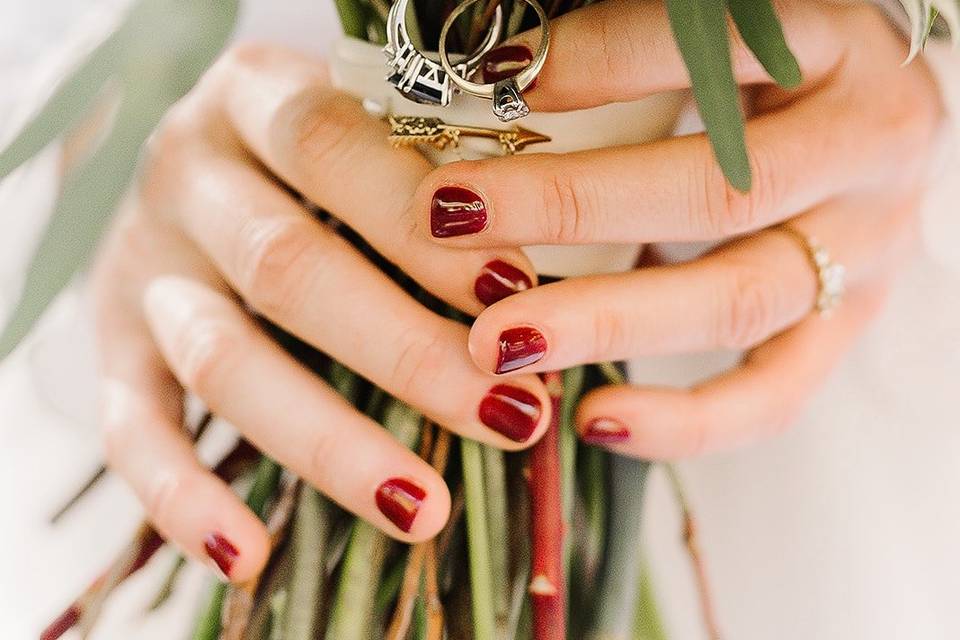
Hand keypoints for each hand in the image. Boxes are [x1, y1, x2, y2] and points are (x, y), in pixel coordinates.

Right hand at [91, 44, 551, 581]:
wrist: (195, 163)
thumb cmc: (319, 157)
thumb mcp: (364, 129)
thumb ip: (430, 178)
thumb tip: (535, 286)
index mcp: (253, 98)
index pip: (334, 148)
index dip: (420, 222)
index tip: (515, 290)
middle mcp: (186, 178)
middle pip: (286, 268)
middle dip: (405, 350)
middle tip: (508, 413)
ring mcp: (143, 268)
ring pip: (221, 359)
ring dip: (327, 441)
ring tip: (425, 507)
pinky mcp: (112, 349)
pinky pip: (132, 429)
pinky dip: (183, 498)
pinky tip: (248, 555)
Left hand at [417, 0, 941, 457]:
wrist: (871, 124)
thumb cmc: (776, 69)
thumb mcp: (726, 30)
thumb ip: (637, 41)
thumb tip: (506, 66)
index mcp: (838, 48)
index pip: (715, 50)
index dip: (599, 63)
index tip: (495, 81)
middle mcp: (865, 153)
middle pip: (714, 193)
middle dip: (570, 208)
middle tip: (450, 218)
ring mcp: (862, 253)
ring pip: (737, 300)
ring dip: (606, 323)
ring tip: (498, 342)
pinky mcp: (842, 328)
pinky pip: (775, 394)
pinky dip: (686, 422)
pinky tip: (593, 419)